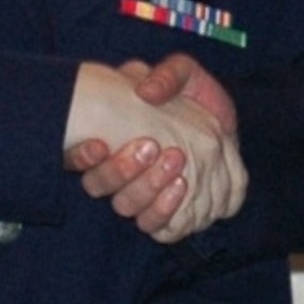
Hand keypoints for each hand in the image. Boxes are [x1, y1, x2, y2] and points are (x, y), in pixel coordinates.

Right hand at [68, 56, 240, 240]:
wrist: (227, 126)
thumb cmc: (198, 98)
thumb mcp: (185, 75)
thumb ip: (167, 76)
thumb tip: (145, 91)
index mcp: (109, 139)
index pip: (76, 156)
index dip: (80, 155)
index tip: (100, 143)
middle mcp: (119, 172)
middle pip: (97, 185)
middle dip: (121, 169)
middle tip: (152, 146)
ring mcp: (143, 196)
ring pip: (126, 207)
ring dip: (145, 187)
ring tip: (174, 161)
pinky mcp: (170, 215)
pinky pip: (156, 227)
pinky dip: (164, 211)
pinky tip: (181, 188)